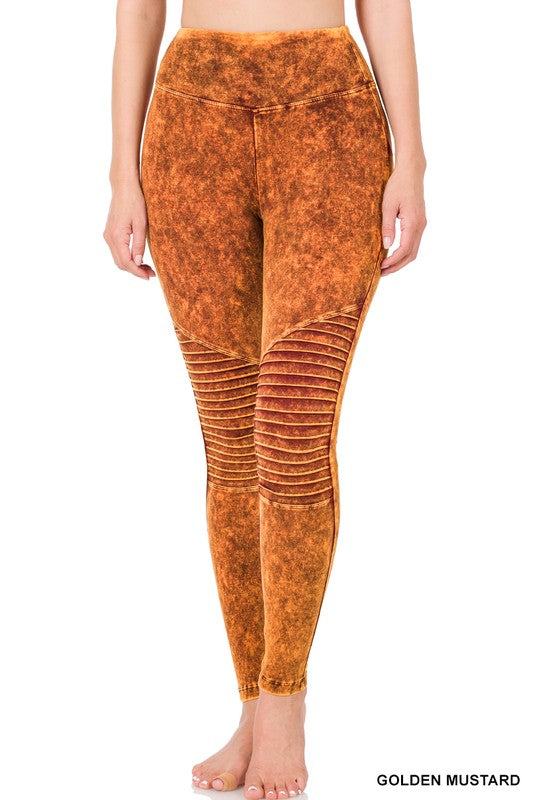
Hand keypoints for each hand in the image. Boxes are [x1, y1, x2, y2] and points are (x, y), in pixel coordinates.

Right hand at [103, 180, 155, 279]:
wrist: (123, 187)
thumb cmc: (135, 202)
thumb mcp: (141, 224)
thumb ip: (139, 244)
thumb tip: (137, 262)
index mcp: (116, 236)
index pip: (126, 262)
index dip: (138, 272)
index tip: (149, 276)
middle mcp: (109, 238)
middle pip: (121, 263)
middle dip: (135, 271)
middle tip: (151, 274)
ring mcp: (108, 235)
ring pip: (118, 258)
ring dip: (131, 265)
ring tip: (147, 268)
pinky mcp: (110, 233)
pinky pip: (117, 251)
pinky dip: (127, 258)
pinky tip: (138, 258)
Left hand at [380, 159, 426, 275]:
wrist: (411, 172)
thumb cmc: (398, 186)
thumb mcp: (388, 206)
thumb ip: (387, 227)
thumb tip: (386, 246)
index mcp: (413, 223)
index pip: (404, 250)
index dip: (393, 261)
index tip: (381, 267)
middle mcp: (420, 226)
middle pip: (411, 254)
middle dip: (397, 266)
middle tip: (382, 273)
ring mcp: (422, 225)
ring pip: (414, 250)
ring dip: (400, 261)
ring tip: (386, 267)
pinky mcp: (419, 222)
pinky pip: (413, 243)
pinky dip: (404, 252)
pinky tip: (393, 254)